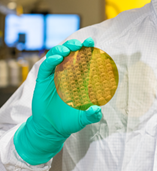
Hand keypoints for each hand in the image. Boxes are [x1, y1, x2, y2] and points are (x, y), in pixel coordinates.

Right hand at [14, 38, 101, 164]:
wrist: (50, 128)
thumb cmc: (69, 120)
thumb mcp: (83, 119)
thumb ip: (91, 115)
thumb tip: (97, 110)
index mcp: (80, 79)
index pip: (84, 60)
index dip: (88, 50)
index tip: (91, 42)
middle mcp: (67, 74)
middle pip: (71, 54)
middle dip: (75, 46)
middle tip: (80, 44)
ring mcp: (55, 75)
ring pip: (57, 56)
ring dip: (62, 49)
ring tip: (68, 50)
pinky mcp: (43, 80)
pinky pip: (46, 66)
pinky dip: (51, 60)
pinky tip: (57, 58)